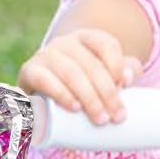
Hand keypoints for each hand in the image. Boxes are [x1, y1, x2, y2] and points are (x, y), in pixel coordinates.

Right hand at [17, 27, 142, 124]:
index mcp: (86, 39)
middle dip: (107, 92)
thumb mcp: (105, 76)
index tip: (125, 86)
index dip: (117, 64)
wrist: (43, 95)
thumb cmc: (83, 87)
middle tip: (117, 117)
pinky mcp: (29, 71)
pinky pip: (44, 79)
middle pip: (91, 64)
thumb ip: (124, 71)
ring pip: (71, 73)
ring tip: (101, 119)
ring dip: (89, 97)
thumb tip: (130, 75)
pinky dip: (61, 93)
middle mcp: (65, 43)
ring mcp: (45, 55)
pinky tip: (75, 107)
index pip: (106, 44)